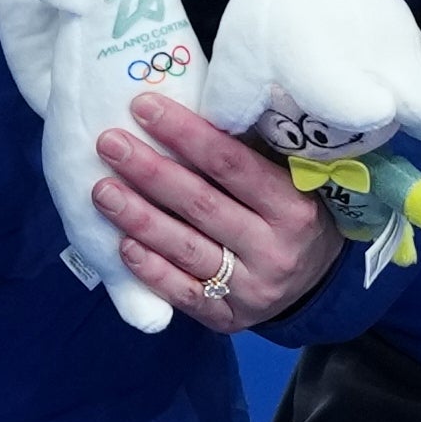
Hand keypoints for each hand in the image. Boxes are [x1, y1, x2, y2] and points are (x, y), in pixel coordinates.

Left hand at [96, 92, 338, 331]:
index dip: (185, 134)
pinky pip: (183, 294)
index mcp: (294, 207)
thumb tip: (188, 104)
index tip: (144, 108)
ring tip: (102, 191)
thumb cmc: (294, 216)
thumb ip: (248, 154)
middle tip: (109, 144)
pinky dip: (151, 270)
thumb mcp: (290, 181)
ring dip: (139, 218)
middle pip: (201, 205)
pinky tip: (123, 245)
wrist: (318, 285)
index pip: (231, 165)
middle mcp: (275, 250)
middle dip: (150, 172)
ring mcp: (253, 288)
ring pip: (187, 249)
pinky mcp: (230, 317)